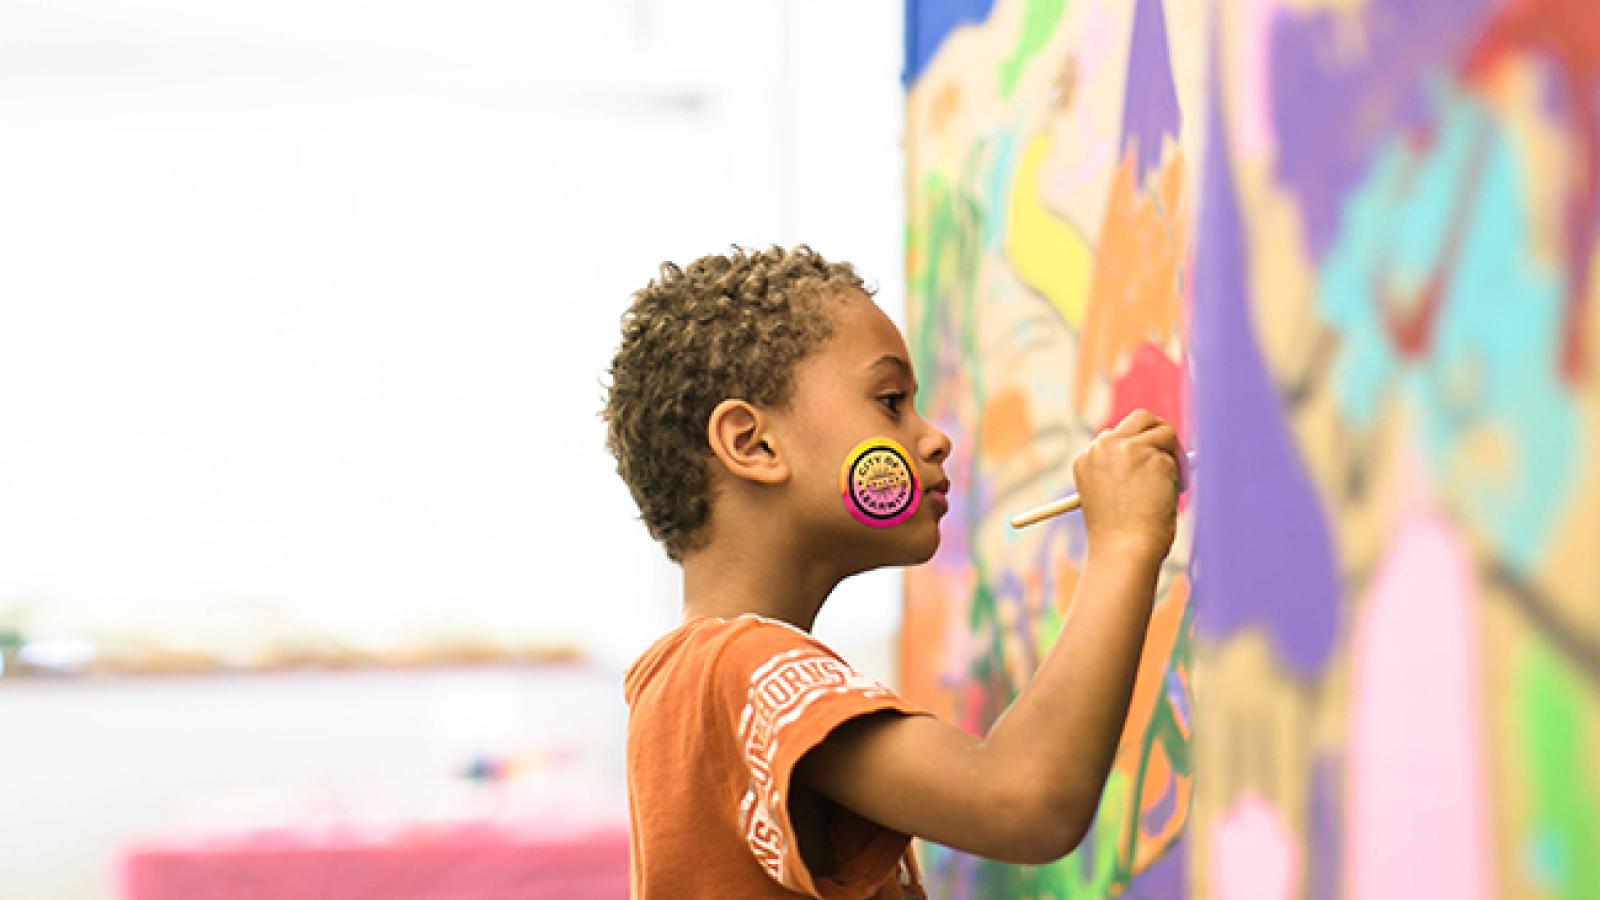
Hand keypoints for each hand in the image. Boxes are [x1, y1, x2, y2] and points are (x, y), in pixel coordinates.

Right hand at [1071, 409, 1181, 560]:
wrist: (1123, 551)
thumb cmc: (1117, 536)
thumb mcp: (1108, 496)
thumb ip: (1123, 472)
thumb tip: (1161, 457)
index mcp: (1086, 458)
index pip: (1117, 437)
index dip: (1138, 449)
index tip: (1150, 466)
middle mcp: (1103, 447)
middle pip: (1140, 418)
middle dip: (1160, 434)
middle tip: (1172, 456)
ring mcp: (1127, 449)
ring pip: (1165, 432)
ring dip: (1175, 454)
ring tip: (1175, 484)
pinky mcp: (1153, 457)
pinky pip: (1176, 456)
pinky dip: (1182, 474)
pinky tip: (1173, 496)